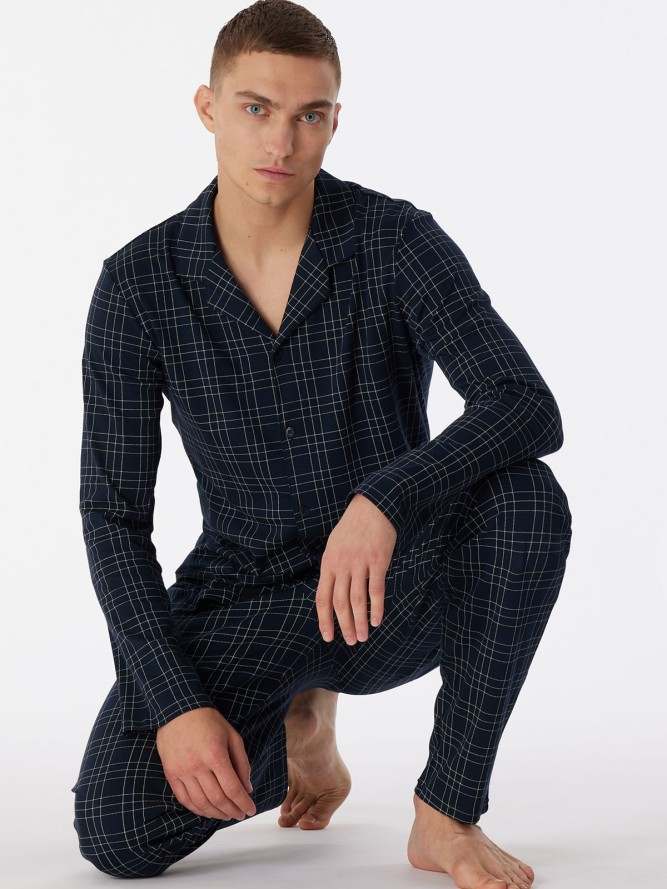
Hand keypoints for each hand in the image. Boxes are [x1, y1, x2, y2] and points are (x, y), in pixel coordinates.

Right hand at [156, 707, 255, 820]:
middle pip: (217, 799)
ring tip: (226, 815)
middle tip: (240, 814)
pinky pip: (184, 799)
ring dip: (216, 814)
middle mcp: (197, 766)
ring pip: (201, 803)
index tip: (251, 810)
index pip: (232, 788)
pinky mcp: (171, 774)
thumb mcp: (232, 736)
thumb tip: (247, 788)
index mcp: (215, 755)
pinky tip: (207, 811)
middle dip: (232, 810)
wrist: (178, 710)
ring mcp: (182, 771)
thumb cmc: (209, 721)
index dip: (243, 803)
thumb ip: (242, 763)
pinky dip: (197, 810)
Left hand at [316, 494, 396, 644]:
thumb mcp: (335, 546)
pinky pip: (376, 590)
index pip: (322, 598)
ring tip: (363, 637)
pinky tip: (376, 621)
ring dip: (359, 622)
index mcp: (328, 563)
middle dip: (344, 625)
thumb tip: (332, 593)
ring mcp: (360, 563)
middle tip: (351, 641)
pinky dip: (376, 608)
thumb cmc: (353, 527)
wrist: (373, 506)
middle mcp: (341, 565)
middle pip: (340, 603)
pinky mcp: (378, 561)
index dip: (324, 620)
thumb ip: (333, 569)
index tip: (328, 637)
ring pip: (357, 600)